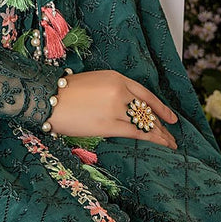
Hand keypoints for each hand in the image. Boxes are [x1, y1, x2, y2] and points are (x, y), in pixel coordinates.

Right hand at [48, 70, 178, 149]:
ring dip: (160, 134)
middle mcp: (120, 90)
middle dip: (161, 124)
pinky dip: (152, 139)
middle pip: (147, 110)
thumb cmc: (65, 93)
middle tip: (172, 134)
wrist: (48, 100)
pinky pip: (137, 133)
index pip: (146, 95)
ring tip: (170, 144)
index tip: (172, 118)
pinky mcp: (110, 124)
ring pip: (145, 123)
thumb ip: (113, 92)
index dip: (161, 108)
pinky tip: (160, 144)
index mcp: (116, 77)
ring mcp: (116, 107)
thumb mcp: (94, 83)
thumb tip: (128, 110)